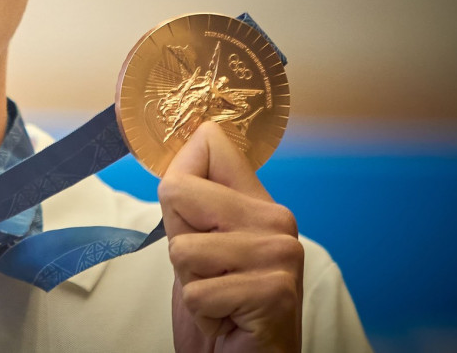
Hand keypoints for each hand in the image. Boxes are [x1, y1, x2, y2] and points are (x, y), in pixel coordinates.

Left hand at [159, 122, 303, 351]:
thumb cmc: (220, 307)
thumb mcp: (198, 247)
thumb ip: (191, 203)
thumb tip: (189, 137)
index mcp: (258, 202)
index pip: (210, 144)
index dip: (177, 175)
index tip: (187, 215)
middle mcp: (276, 220)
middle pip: (177, 190)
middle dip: (177, 241)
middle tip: (207, 272)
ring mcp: (279, 254)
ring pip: (182, 248)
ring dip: (190, 283)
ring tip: (219, 297)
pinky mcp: (273, 291)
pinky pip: (196, 291)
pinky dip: (202, 312)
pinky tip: (227, 318)